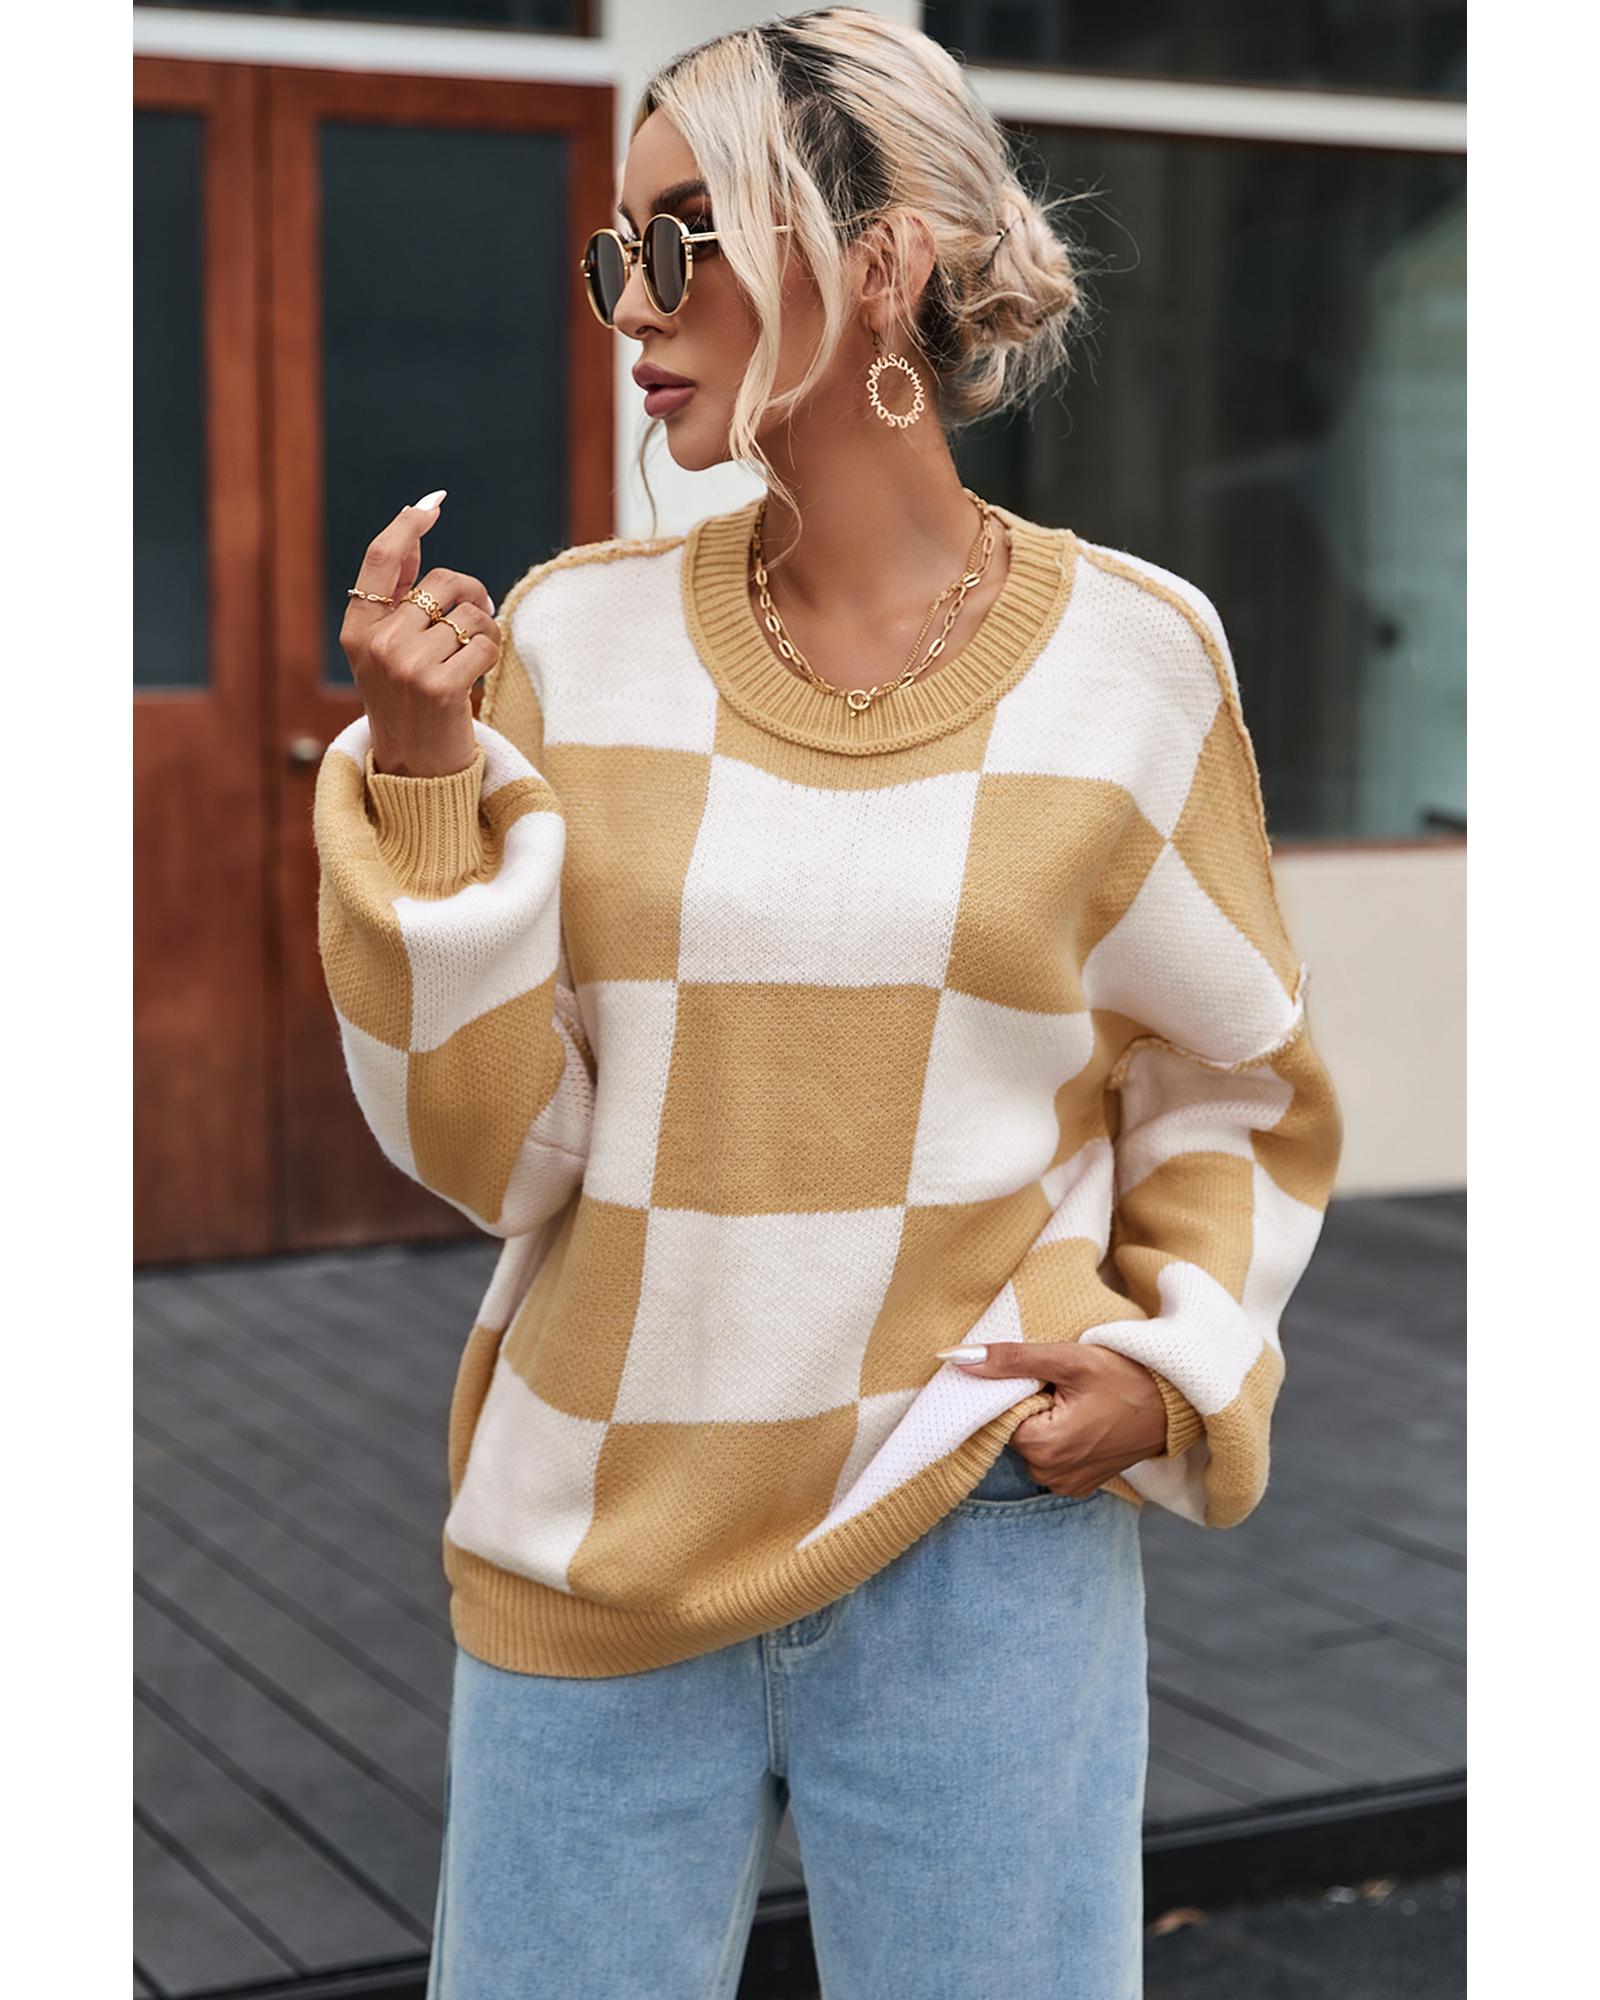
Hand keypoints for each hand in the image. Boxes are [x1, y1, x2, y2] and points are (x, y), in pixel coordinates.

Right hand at [340, 492, 500, 777]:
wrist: (416, 769)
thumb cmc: (407, 699)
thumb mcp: (387, 646)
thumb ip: (398, 593)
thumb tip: (412, 529)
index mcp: (358, 628)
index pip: (382, 559)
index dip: (409, 524)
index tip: (432, 504)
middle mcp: (378, 644)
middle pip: (443, 582)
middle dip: (471, 592)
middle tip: (478, 614)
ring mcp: (407, 666)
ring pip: (470, 613)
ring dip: (486, 627)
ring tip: (476, 651)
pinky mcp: (440, 688)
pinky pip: (486, 642)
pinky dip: (493, 651)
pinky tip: (480, 670)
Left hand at [942, 1341, 1167, 1496]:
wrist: (1180, 1405)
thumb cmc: (1129, 1378)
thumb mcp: (1068, 1360)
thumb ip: (1011, 1359)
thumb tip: (955, 1357)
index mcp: (1041, 1448)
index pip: (1001, 1413)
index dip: (1021, 1390)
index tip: (1051, 1380)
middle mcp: (1049, 1476)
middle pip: (1015, 1429)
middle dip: (1033, 1405)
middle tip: (1070, 1389)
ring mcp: (1067, 1485)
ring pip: (1032, 1442)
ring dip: (1047, 1420)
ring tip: (1083, 1404)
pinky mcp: (1081, 1485)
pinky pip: (1052, 1457)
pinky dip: (1061, 1437)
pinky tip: (1088, 1420)